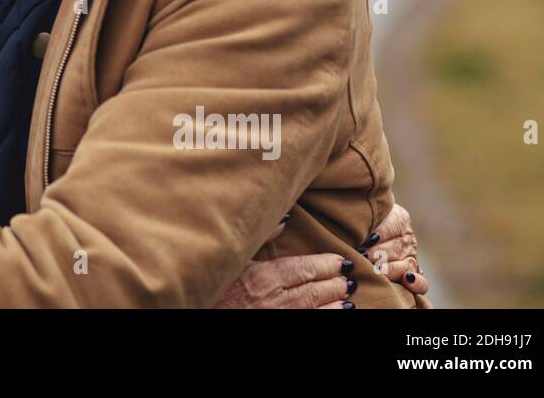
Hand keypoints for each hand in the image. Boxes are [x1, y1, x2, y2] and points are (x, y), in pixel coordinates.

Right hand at [213, 204, 428, 307]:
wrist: (193, 308)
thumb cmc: (212, 285)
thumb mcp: (232, 257)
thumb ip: (260, 236)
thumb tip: (285, 217)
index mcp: (263, 277)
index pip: (304, 269)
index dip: (325, 265)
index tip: (341, 260)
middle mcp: (273, 299)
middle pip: (313, 290)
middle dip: (334, 283)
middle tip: (350, 278)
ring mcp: (276, 316)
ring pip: (314, 310)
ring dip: (334, 303)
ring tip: (348, 296)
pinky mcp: (276, 325)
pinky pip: (308, 322)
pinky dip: (325, 317)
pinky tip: (336, 313)